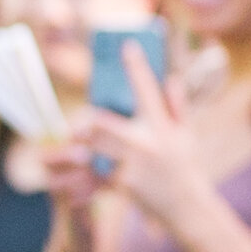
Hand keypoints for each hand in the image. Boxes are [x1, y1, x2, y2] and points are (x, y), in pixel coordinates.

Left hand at [61, 47, 211, 240]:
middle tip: (77, 124)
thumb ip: (179, 106)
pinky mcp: (122, 184)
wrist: (186, 206)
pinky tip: (64, 180)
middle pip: (104, 123)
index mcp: (161, 125)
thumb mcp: (186, 135)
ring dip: (77, 145)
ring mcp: (133, 163)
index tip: (126, 45)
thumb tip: (171, 78)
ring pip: (93, 147)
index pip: (147, 89)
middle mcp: (146, 141)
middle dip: (87, 121)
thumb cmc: (184, 166)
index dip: (136, 66)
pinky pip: (93, 174)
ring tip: (65, 149)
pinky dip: (78, 177)